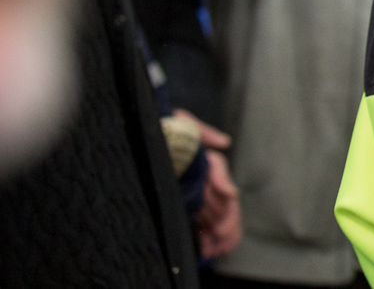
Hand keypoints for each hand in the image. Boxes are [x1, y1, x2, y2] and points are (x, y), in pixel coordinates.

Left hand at [172, 110, 240, 259]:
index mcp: (202, 159)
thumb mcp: (180, 123)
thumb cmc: (163, 130)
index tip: (230, 195)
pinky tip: (209, 250)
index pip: (218, 170)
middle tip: (220, 233)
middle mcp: (202, 178)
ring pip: (217, 215)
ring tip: (215, 248)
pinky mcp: (187, 207)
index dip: (224, 183)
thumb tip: (225, 142)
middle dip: (227, 218)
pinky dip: (209, 238)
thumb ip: (200, 130)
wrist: (142, 136)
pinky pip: (204, 224)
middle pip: (223, 199)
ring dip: (221, 232)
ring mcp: (197, 194)